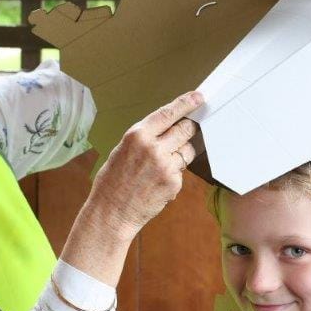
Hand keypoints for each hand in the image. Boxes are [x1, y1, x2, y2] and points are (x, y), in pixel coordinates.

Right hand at [85, 91, 204, 240]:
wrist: (111, 212)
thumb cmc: (113, 182)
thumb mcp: (122, 151)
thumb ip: (144, 138)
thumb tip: (167, 129)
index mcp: (137, 135)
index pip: (168, 113)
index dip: (186, 103)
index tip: (198, 97)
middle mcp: (153, 147)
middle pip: (185, 129)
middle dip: (187, 130)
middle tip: (184, 134)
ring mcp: (165, 165)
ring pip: (187, 151)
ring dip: (181, 155)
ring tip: (160, 167)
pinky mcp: (173, 182)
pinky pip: (182, 171)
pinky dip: (174, 175)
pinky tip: (157, 183)